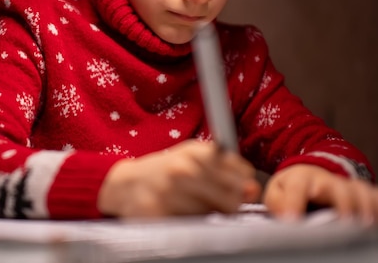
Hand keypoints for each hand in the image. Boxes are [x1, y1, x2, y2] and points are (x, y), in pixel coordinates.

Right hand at [97, 140, 260, 216]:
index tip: (241, 188)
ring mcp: (169, 192)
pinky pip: (191, 225)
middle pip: (231, 198)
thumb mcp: (193, 158)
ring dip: (209, 214)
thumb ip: (225, 169)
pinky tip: (182, 212)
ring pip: (213, 214)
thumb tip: (253, 189)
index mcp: (193, 152)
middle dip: (231, 204)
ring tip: (194, 205)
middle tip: (220, 204)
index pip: (240, 172)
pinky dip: (191, 222)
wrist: (125, 184)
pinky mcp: (159, 213)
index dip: (244, 185)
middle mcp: (181, 170)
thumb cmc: (164, 171)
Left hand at [263, 164, 377, 225]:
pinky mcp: (360, 192)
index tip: (294, 220)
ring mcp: (345, 185)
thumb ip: (278, 203)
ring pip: (358, 191)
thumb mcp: (276, 193)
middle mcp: (325, 180)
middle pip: (335, 187)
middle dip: (341, 202)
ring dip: (365, 206)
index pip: (298, 187)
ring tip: (367, 224)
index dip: (294, 203)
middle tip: (344, 221)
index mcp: (300, 178)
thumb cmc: (291, 189)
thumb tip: (286, 217)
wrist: (309, 174)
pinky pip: (376, 195)